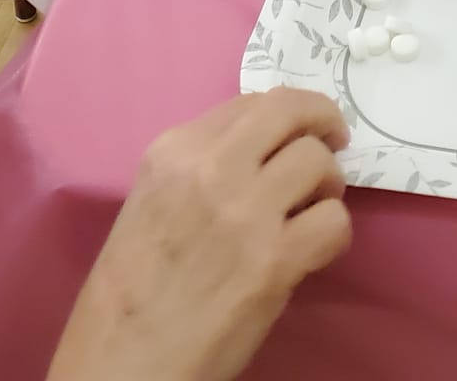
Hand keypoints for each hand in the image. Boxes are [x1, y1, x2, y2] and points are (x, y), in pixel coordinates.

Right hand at [46, 89, 349, 380]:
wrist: (121, 364)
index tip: (296, 132)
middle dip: (322, 119)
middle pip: (290, 110)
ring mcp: (245, 212)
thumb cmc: (130, 292)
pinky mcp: (273, 261)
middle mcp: (210, 168)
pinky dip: (335, 233)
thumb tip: (261, 153)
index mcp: (173, 151)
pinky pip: (334, 221)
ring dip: (328, 184)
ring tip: (315, 207)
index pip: (250, 102)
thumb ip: (200, 168)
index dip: (284, 115)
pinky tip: (315, 250)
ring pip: (319, 162)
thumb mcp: (150, 202)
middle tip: (334, 142)